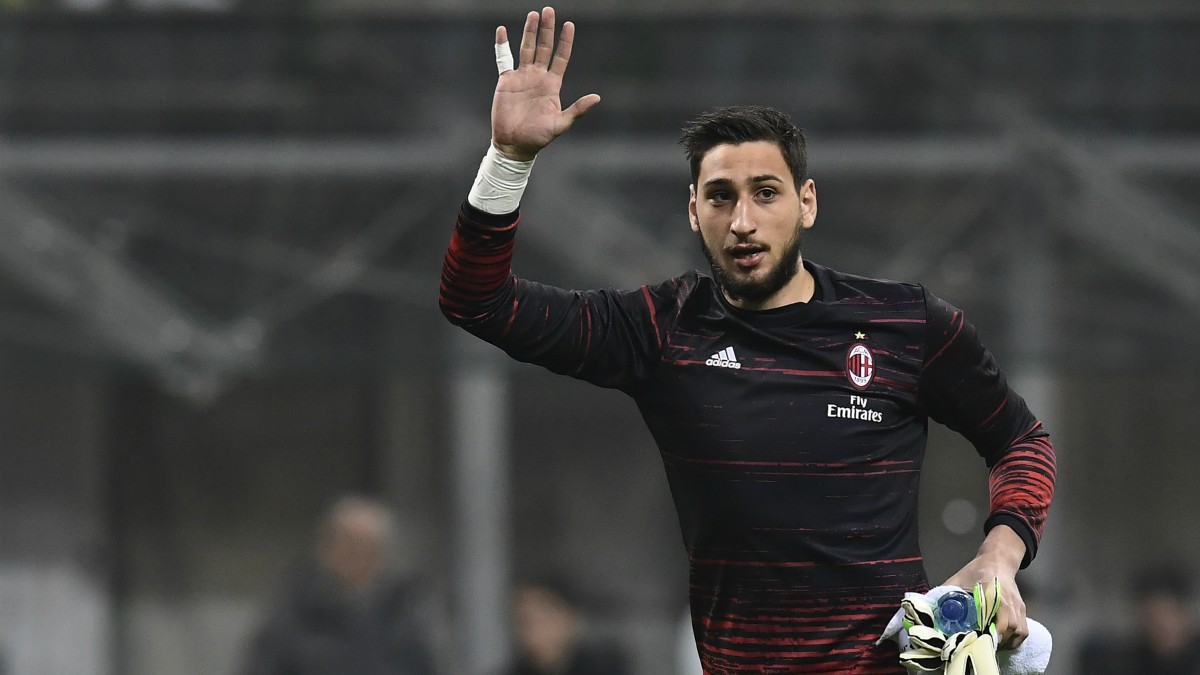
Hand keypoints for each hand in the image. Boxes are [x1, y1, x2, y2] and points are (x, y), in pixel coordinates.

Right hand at [491, 7, 600, 160]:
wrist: (514, 145)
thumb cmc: (538, 137)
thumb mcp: (561, 124)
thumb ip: (577, 110)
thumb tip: (597, 98)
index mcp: (552, 85)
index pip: (561, 57)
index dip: (565, 42)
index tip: (569, 25)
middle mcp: (538, 77)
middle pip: (544, 48)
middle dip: (547, 30)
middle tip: (549, 10)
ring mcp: (522, 77)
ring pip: (527, 49)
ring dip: (530, 32)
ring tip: (533, 15)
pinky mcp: (506, 81)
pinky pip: (504, 59)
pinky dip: (502, 45)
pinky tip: (502, 30)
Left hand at [943, 525, 1027, 649]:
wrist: (997, 560)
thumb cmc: (976, 570)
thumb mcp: (958, 579)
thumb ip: (946, 592)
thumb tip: (930, 607)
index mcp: (993, 592)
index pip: (999, 615)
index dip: (992, 631)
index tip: (981, 640)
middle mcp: (1009, 600)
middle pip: (1011, 627)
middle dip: (998, 640)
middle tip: (983, 645)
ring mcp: (1018, 605)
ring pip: (1019, 631)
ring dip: (1007, 642)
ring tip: (992, 645)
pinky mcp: (1022, 609)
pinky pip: (1024, 630)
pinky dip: (1015, 639)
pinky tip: (1003, 641)